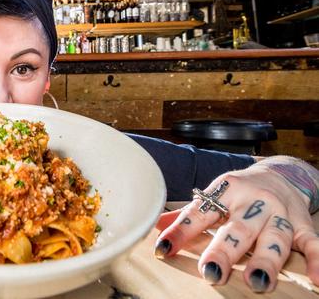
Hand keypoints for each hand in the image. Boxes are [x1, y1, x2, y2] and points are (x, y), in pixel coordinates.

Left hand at [154, 161, 318, 292]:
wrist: (279, 173)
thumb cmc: (238, 192)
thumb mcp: (213, 197)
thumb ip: (187, 215)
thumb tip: (152, 225)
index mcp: (225, 190)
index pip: (199, 213)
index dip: (180, 231)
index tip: (162, 248)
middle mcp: (253, 200)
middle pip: (238, 229)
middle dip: (224, 251)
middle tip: (211, 272)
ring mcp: (280, 212)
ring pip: (274, 237)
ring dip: (266, 260)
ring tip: (257, 282)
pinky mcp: (303, 223)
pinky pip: (313, 242)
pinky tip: (317, 280)